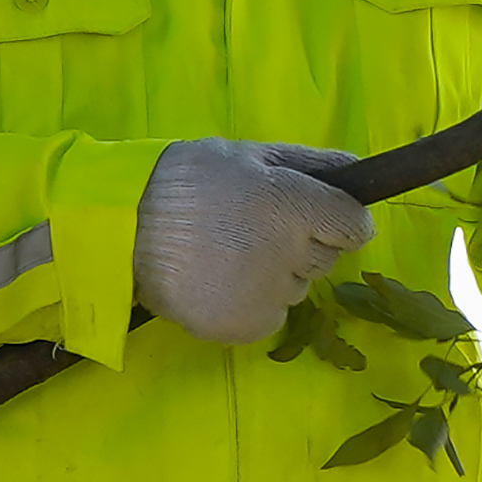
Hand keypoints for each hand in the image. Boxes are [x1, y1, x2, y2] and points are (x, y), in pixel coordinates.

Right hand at [135, 141, 374, 342]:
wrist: (124, 229)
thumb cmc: (188, 182)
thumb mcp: (248, 155)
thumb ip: (310, 164)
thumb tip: (358, 168)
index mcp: (295, 208)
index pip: (355, 227)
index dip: (339, 220)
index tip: (314, 216)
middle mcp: (291, 255)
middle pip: (325, 257)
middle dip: (302, 244)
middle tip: (253, 229)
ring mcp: (270, 296)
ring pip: (297, 287)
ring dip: (277, 274)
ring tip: (228, 255)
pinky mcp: (247, 326)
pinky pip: (272, 316)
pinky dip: (254, 304)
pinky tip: (220, 282)